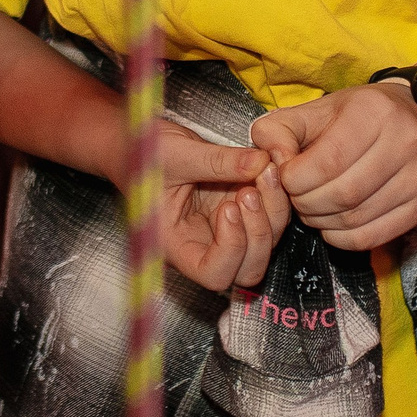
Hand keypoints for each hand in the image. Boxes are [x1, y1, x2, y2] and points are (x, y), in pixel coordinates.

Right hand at [158, 125, 290, 290]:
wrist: (141, 142)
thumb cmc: (146, 154)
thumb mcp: (176, 153)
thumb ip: (217, 160)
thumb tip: (260, 161)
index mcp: (177, 245)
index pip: (213, 274)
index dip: (231, 249)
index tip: (227, 208)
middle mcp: (205, 245)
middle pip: (247, 269)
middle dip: (259, 232)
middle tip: (249, 189)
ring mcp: (225, 230)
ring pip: (265, 244)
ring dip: (272, 211)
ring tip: (261, 170)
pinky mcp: (240, 211)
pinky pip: (269, 218)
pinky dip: (275, 197)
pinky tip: (266, 167)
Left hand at [248, 83, 416, 250]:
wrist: (413, 119)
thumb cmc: (355, 116)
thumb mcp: (313, 111)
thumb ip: (278, 130)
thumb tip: (270, 163)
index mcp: (375, 112)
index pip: (327, 162)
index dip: (294, 179)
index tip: (286, 177)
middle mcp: (405, 144)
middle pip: (341, 194)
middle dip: (306, 202)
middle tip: (296, 195)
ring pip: (354, 219)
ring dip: (321, 221)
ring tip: (312, 205)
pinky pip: (370, 238)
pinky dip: (341, 238)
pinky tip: (331, 221)